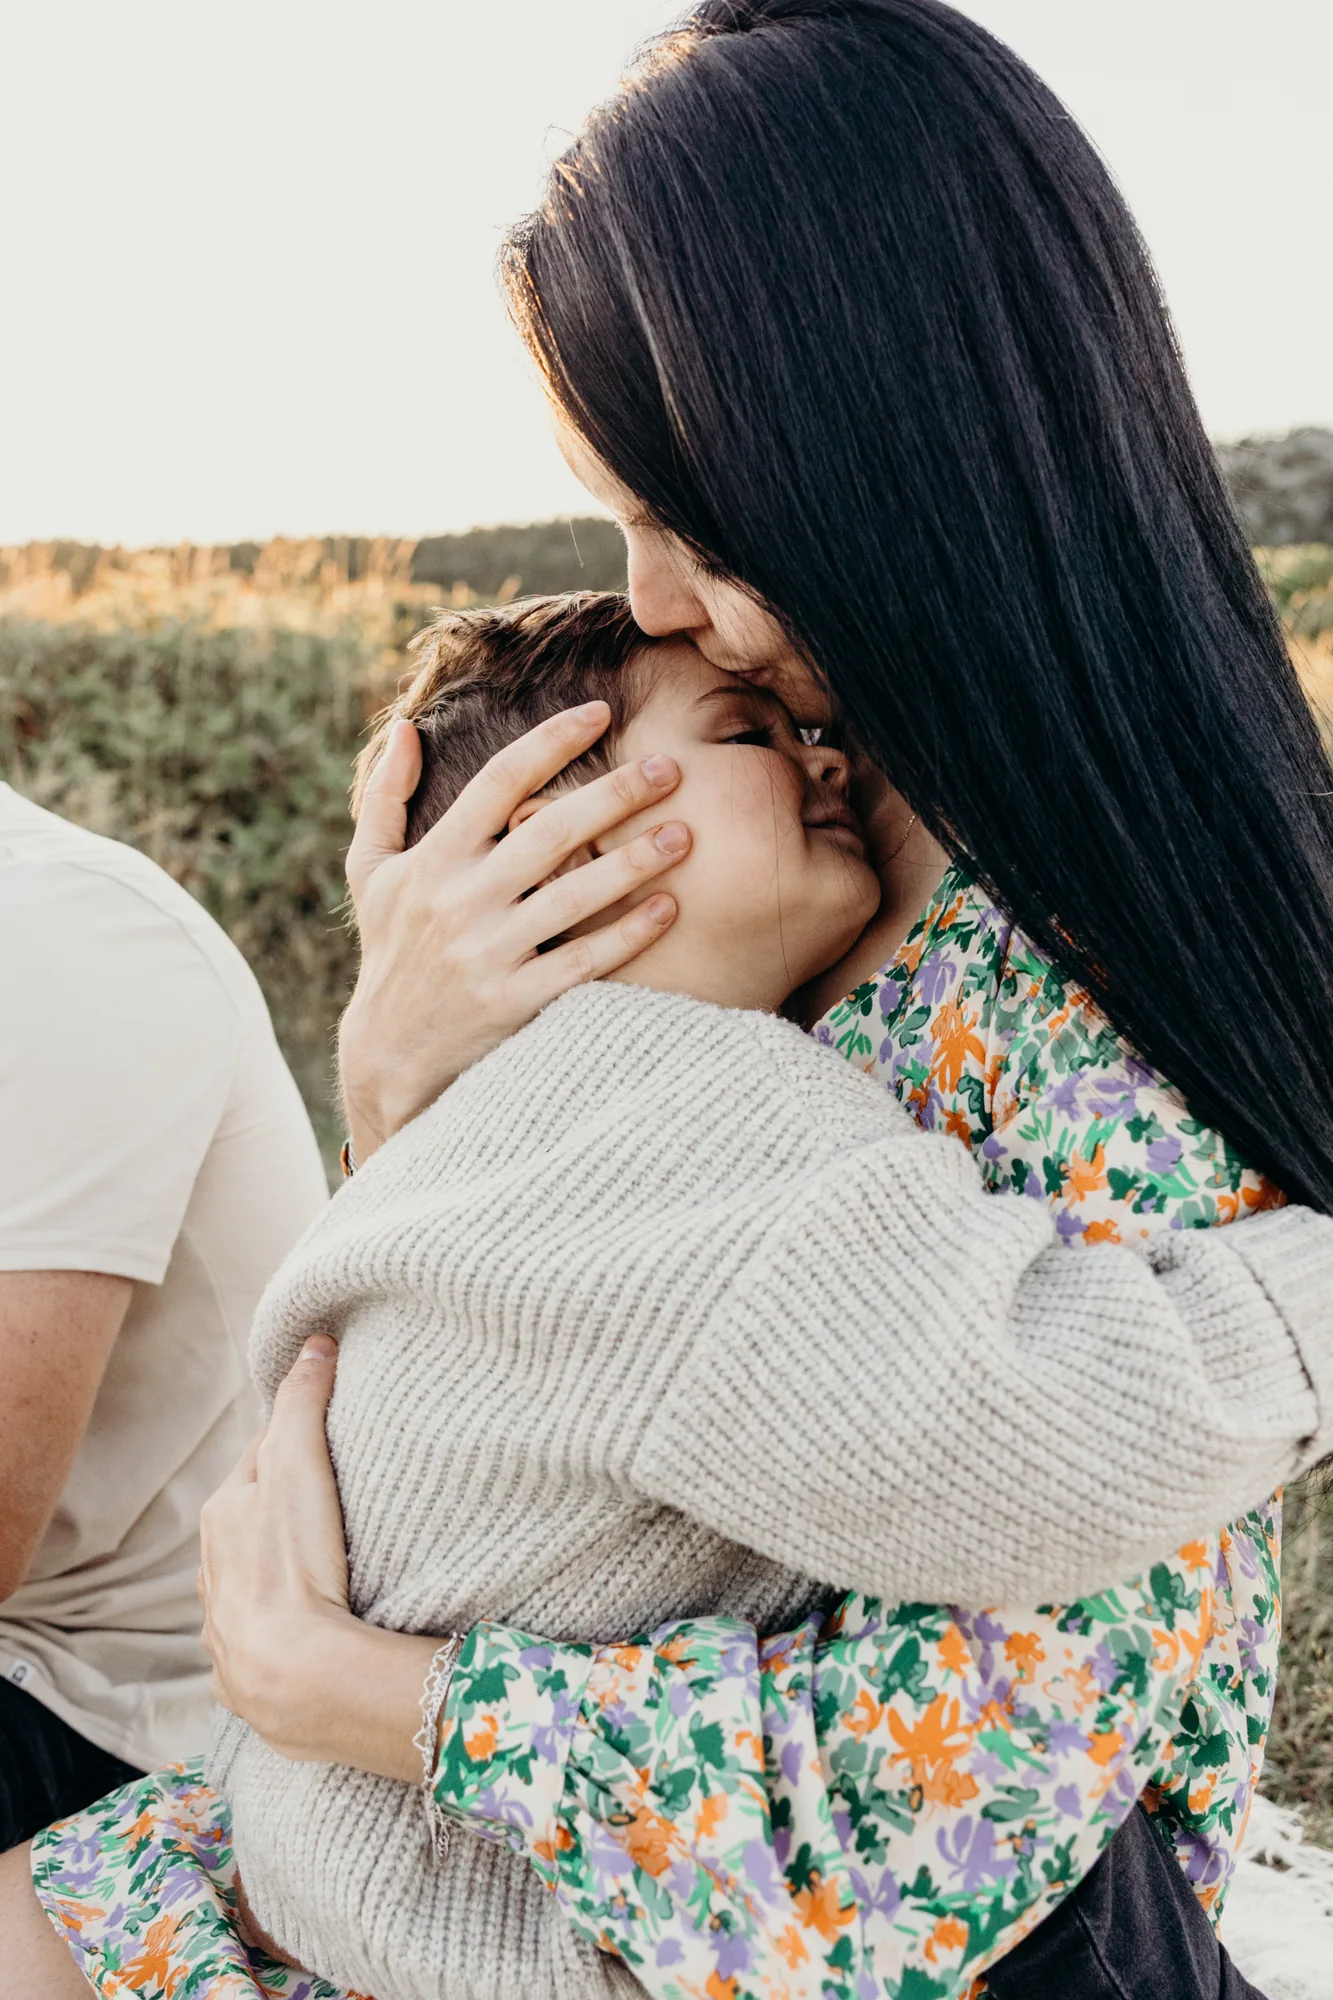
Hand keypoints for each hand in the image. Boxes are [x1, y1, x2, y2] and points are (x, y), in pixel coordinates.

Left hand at [199, 1335, 432, 1782]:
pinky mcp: (246, 1667)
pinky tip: (311, 1623)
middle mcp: (213, 1565)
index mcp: (224, 1510)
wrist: (291, 1675)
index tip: (337, 1439)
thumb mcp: (300, 1465)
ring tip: (331, 1565)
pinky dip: (285, 1620)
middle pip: (258, 1515)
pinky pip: (265, 1630)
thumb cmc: (293, 1563)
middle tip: (342, 1503)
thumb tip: (313, 1344)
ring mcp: (226, 1620)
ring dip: (284, 1565)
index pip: (264, 1455)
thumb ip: (303, 1403)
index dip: (300, 1442)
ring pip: (256, 1574)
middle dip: (291, 1505)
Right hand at [339, 706, 689, 1160]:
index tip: (600, 713)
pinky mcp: (513, 1001)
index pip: (498, 781)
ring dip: (633, 862)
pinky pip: (581, 962)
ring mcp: (487, 953)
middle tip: (669, 768)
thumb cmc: (390, 951)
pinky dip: (626, 934)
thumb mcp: (370, 873)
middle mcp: (459, 900)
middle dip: (614, 795)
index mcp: (432, 859)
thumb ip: (386, 798)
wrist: (388, 1056)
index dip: (551, 741)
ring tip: (683, 834)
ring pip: (573, 897)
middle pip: (549, 832)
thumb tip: (408, 729)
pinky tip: (668, 908)